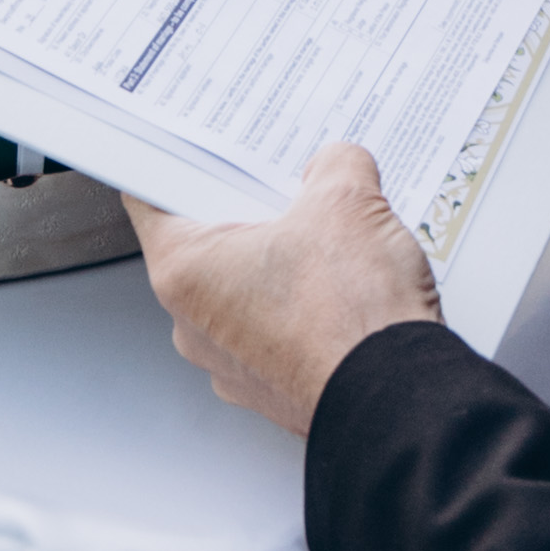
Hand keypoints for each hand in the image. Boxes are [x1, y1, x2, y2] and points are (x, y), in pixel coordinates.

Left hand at [128, 145, 442, 435]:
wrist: (398, 402)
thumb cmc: (352, 322)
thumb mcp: (349, 202)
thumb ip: (334, 166)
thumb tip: (337, 166)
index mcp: (184, 272)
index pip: (151, 198)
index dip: (179, 162)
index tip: (197, 148)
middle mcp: (194, 326)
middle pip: (207, 244)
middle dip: (251, 212)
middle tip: (294, 190)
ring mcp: (231, 364)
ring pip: (245, 291)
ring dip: (283, 265)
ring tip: (336, 244)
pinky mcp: (272, 388)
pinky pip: (276, 331)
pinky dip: (305, 309)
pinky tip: (347, 291)